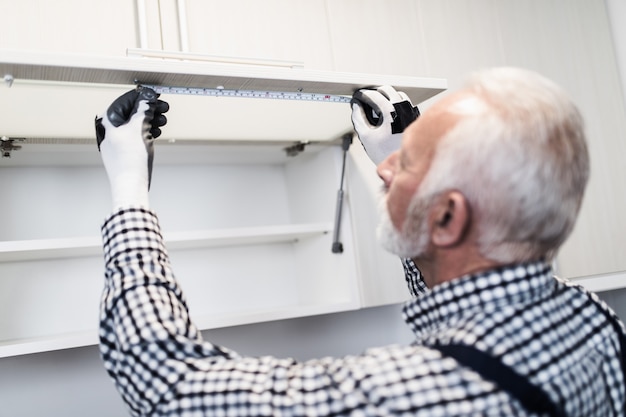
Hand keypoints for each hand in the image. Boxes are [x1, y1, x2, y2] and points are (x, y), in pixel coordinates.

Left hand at [95, 87, 168, 208]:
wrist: (130, 184)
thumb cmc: (129, 161)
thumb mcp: (139, 129)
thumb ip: (143, 111)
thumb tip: (146, 99)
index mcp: (108, 121)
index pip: (126, 100)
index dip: (142, 96)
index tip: (154, 95)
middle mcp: (110, 129)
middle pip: (131, 112)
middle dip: (149, 109)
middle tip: (162, 108)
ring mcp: (116, 141)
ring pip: (135, 124)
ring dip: (150, 120)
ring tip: (162, 121)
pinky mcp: (123, 150)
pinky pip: (135, 135)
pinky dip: (146, 131)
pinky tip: (155, 131)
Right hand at [351, 85, 418, 164]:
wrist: (400, 164)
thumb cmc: (385, 152)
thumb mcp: (365, 135)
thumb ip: (358, 118)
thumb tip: (356, 107)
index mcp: (390, 112)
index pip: (374, 95)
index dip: (363, 94)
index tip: (358, 96)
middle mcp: (402, 109)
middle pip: (387, 90)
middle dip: (375, 92)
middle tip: (366, 99)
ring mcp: (410, 111)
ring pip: (397, 94)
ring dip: (386, 96)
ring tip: (377, 105)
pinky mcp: (414, 115)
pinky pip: (404, 103)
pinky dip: (395, 103)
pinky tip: (388, 112)